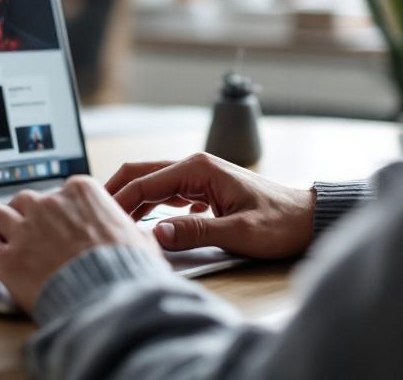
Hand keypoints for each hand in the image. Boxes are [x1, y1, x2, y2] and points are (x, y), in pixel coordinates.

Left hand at [0, 175, 161, 313]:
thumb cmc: (132, 271)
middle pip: (23, 200)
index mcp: (81, 192)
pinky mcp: (7, 258)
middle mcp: (49, 204)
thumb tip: (133, 234)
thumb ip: (126, 229)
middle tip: (20, 234)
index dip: (52, 210)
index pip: (57, 192)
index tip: (51, 223)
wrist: (115, 299)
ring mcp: (26, 229)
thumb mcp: (139, 240)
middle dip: (20, 216)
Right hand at [106, 152, 314, 258]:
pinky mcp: (204, 189)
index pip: (144, 181)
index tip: (99, 217)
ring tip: (112, 220)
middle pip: (141, 172)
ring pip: (152, 182)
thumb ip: (195, 232)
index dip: (118, 200)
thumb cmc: (280, 223)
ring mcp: (199, 176)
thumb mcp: (238, 232)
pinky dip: (149, 204)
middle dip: (115, 191)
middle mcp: (195, 166)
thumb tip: (156, 234)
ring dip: (131, 199)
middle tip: (92, 212)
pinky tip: (144, 222)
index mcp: (198, 169)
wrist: (310, 219)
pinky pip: (167, 193)